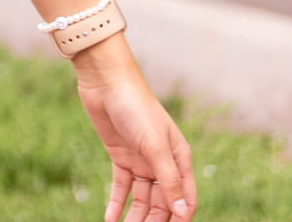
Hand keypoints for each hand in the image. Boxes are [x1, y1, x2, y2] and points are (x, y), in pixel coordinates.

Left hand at [73, 41, 197, 220]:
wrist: (106, 83)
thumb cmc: (137, 108)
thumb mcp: (155, 146)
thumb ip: (168, 179)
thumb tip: (182, 212)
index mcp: (180, 158)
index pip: (185, 198)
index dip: (179, 218)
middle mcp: (163, 162)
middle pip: (163, 201)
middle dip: (155, 220)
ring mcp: (141, 160)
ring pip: (142, 197)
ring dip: (135, 216)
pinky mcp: (121, 157)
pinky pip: (122, 186)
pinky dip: (117, 203)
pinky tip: (110, 219)